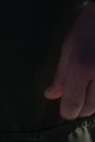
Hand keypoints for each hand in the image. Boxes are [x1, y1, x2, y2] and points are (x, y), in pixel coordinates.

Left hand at [46, 1, 94, 118]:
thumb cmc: (87, 30)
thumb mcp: (68, 49)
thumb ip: (61, 76)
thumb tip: (51, 96)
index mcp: (81, 68)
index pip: (74, 103)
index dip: (68, 111)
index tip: (65, 111)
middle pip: (90, 109)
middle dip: (81, 108)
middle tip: (76, 99)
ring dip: (93, 103)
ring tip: (87, 89)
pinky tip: (94, 86)